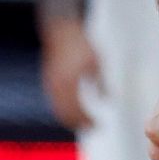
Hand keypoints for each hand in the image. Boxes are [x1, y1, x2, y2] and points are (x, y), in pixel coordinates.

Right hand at [40, 17, 100, 131]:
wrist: (61, 31)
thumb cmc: (81, 45)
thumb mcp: (97, 62)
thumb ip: (102, 83)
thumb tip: (109, 100)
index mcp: (69, 83)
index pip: (77, 110)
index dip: (87, 120)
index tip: (99, 125)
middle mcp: (57, 87)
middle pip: (65, 115)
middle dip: (79, 124)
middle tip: (93, 128)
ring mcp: (50, 85)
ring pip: (58, 111)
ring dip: (71, 120)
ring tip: (85, 123)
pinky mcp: (49, 83)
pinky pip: (55, 103)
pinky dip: (65, 111)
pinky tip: (76, 111)